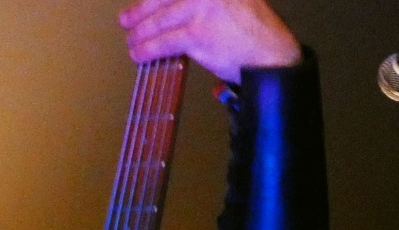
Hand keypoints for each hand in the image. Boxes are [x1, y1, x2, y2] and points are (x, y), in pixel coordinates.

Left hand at [119, 0, 299, 83]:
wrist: (272, 55)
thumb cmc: (258, 31)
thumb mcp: (238, 0)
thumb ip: (210, 1)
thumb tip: (182, 8)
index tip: (144, 3)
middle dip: (141, 11)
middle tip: (126, 20)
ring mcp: (199, 8)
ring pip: (160, 20)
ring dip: (141, 33)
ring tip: (131, 41)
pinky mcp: (196, 34)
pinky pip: (165, 42)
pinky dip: (148, 49)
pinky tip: (139, 54)